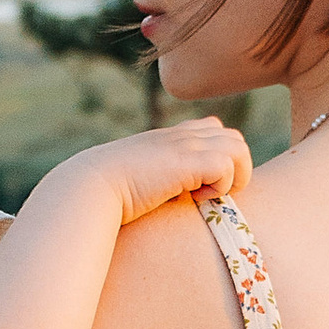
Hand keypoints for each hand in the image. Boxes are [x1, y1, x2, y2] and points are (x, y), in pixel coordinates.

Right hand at [49, 119, 251, 224]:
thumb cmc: (104, 193)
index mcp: (170, 138)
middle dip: (234, 169)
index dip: (218, 156)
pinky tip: (198, 198)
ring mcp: (186, 145)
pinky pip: (227, 165)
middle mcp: (182, 136)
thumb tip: (154, 198)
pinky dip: (222, 186)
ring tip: (209, 196)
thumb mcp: (134, 178)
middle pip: (234, 138)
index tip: (201, 184)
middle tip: (211, 194)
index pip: (214, 129)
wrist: (89, 187)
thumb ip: (151, 178)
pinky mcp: (188, 162)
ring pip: (239, 148)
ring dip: (233, 176)